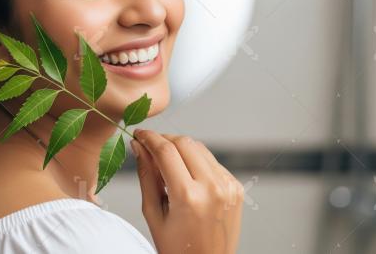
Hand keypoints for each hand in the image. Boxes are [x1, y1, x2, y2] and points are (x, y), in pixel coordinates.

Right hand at [132, 129, 242, 253]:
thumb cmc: (177, 247)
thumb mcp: (154, 213)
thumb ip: (146, 175)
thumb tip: (138, 146)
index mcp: (188, 197)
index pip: (165, 151)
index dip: (149, 138)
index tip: (138, 134)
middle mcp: (212, 188)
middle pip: (184, 143)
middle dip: (164, 140)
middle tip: (149, 146)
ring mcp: (228, 186)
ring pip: (199, 148)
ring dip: (180, 148)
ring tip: (166, 163)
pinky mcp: (236, 187)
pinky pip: (212, 162)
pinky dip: (196, 161)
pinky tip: (186, 175)